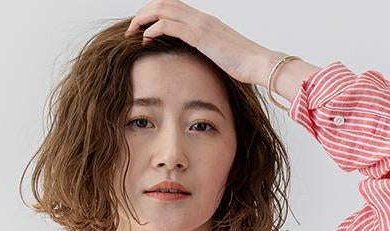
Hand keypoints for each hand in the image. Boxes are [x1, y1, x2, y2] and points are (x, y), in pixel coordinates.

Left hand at [124, 3, 279, 89]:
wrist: (259, 64)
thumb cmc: (243, 66)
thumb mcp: (220, 57)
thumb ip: (206, 54)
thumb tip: (195, 66)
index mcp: (204, 22)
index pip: (173, 8)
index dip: (154, 14)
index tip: (142, 29)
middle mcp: (200, 18)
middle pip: (164, 4)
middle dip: (144, 14)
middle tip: (131, 29)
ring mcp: (200, 24)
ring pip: (163, 10)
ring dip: (144, 19)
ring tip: (132, 33)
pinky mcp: (200, 35)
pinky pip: (170, 26)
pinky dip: (155, 30)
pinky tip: (146, 40)